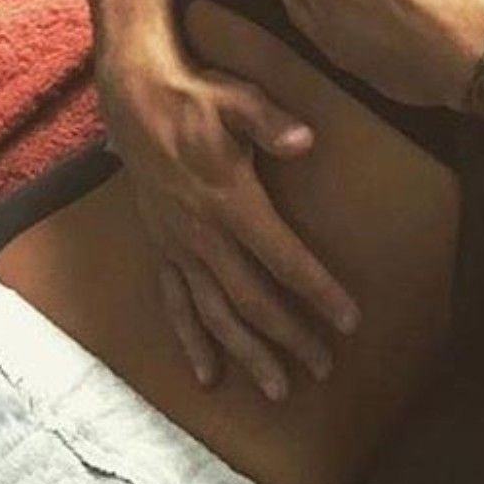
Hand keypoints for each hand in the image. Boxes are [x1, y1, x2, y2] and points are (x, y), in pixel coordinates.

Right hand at [96, 37, 360, 399]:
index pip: (283, 259)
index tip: (349, 320)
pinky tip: (207, 374)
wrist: (134, 97)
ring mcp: (178, 245)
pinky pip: (175, 303)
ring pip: (215, 313)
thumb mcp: (238, 98)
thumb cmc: (196, 96)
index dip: (317, 292)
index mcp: (230, 203)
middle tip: (323, 368)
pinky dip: (191, 340)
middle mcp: (203, 235)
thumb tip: (306, 140)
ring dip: (247, 353)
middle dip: (289, 337)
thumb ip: (271, 122)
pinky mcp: (161, 246)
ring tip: (277, 387)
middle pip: (252, 300)